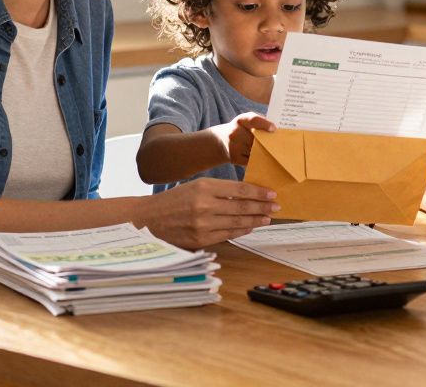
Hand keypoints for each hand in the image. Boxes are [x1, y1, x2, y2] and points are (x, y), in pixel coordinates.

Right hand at [138, 178, 278, 249]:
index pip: (240, 190)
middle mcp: (205, 205)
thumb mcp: (195, 186)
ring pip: (238, 222)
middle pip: (242, 207)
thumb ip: (219, 190)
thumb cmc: (173, 200)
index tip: (272, 194)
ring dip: (256, 220)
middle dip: (263, 207)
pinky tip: (250, 226)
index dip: (259, 193)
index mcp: (204, 187)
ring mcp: (203, 224)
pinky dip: (242, 230)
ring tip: (267, 218)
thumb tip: (245, 194)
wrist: (149, 219)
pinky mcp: (201, 240)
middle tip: (276, 207)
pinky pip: (228, 234)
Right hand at [212, 112, 274, 165]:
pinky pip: (251, 159)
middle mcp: (235, 133)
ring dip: (262, 150)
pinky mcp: (234, 158)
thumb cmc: (240, 128)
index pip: (254, 120)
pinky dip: (256, 158)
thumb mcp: (246, 120)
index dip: (265, 124)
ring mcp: (233, 146)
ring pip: (255, 150)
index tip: (274, 129)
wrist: (220, 140)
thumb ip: (260, 122)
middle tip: (274, 143)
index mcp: (241, 120)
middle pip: (256, 139)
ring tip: (266, 148)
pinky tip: (257, 155)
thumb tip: (276, 131)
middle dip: (266, 141)